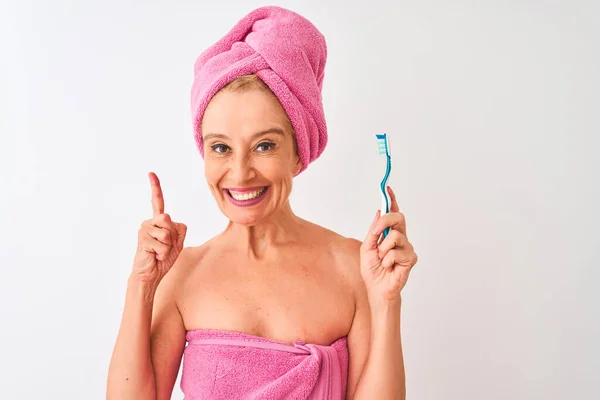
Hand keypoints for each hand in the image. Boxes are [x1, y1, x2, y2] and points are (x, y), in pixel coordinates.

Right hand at [131, 172, 186, 286]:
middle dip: (173, 237)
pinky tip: (154, 256)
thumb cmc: (163, 259)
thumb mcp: (178, 243)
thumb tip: (167, 218)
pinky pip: (163, 244)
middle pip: (170, 220)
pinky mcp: (142, 240)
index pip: (157, 202)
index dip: (155, 187)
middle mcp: (149, 222)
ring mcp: (144, 230)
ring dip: (168, 247)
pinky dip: (163, 253)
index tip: (151, 173)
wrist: (151, 275)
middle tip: (165, 247)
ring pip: (167, 233)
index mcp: (158, 222)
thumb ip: (179, 229)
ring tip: (159, 252)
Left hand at [360, 186, 417, 301]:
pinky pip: (396, 252)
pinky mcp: (411, 258)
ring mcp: (407, 247)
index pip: (393, 213)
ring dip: (383, 249)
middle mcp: (400, 238)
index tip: (387, 188)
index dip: (391, 200)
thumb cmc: (373, 270)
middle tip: (376, 231)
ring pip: (395, 236)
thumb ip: (373, 230)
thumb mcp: (367, 247)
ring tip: (382, 259)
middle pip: (399, 217)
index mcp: (389, 233)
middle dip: (385, 220)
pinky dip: (387, 260)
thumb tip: (378, 212)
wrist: (377, 288)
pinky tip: (389, 267)